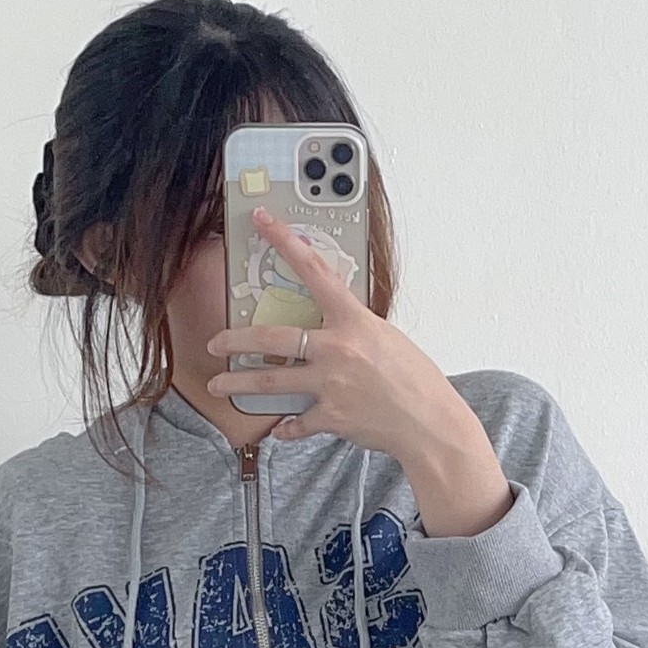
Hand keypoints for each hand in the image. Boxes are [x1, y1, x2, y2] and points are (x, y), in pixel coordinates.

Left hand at [205, 207, 513, 534]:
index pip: (315, 271)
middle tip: (214, 342)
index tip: (262, 220)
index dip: (285, 241)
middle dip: (236, 340)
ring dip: (239, 382)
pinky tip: (280, 427)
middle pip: (273, 337)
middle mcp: (338, 349)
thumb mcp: (386, 338)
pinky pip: (297, 421)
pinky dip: (288, 426)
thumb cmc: (416, 380)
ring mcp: (332, 384)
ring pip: (272, 380)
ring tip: (216, 385)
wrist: (432, 424)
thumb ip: (353, 329)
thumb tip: (333, 325)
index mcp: (355, 321)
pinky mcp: (331, 417)